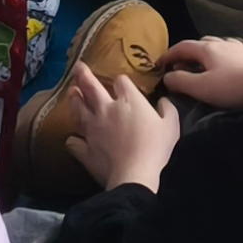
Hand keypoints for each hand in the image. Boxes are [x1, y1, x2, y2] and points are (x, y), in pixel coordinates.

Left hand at [63, 60, 179, 190]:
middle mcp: (106, 109)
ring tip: (71, 92)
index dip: (121, 81)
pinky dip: (74, 140)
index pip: (121, 81)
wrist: (134, 176)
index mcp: (128, 100)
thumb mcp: (171, 126)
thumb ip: (167, 109)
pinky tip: (74, 139)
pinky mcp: (85, 148)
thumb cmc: (155, 149)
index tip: (122, 85)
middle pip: (91, 86)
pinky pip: (74, 142)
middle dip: (83, 75)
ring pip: (78, 109)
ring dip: (74, 100)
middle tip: (77, 66)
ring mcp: (92, 128)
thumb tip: (163, 101)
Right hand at [156, 37, 242, 112]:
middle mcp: (223, 44)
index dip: (169, 54)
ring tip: (205, 68)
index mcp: (208, 49)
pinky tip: (231, 66)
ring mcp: (241, 49)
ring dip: (208, 54)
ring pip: (220, 47)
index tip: (159, 65)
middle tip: (182, 68)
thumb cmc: (231, 88)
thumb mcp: (201, 88)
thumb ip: (180, 81)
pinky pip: (237, 54)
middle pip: (201, 44)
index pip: (183, 46)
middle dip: (189, 54)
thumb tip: (167, 76)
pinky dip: (228, 58)